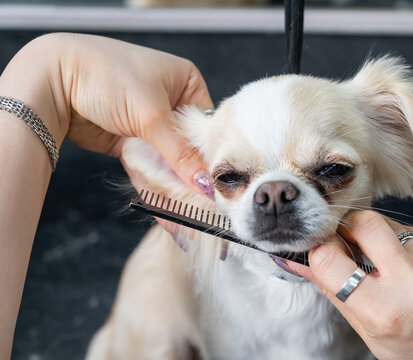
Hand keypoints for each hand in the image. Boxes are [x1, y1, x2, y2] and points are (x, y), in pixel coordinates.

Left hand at [0, 33, 212, 195]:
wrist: (52, 80)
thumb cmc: (106, 76)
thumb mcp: (151, 115)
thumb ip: (179, 153)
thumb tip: (205, 183)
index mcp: (186, 82)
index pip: (206, 125)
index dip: (209, 154)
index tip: (215, 183)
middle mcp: (170, 101)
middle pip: (187, 144)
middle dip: (188, 173)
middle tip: (197, 202)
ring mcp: (149, 122)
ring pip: (167, 158)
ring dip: (169, 182)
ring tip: (179, 209)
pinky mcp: (129, 139)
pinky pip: (146, 164)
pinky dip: (150, 181)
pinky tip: (159, 204)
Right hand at [288, 211, 412, 359]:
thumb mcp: (369, 332)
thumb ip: (332, 291)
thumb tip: (294, 259)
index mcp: (384, 313)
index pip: (330, 260)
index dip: (318, 249)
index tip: (320, 249)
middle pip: (364, 222)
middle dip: (346, 225)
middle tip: (345, 240)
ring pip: (389, 224)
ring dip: (376, 236)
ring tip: (383, 263)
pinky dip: (402, 243)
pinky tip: (409, 266)